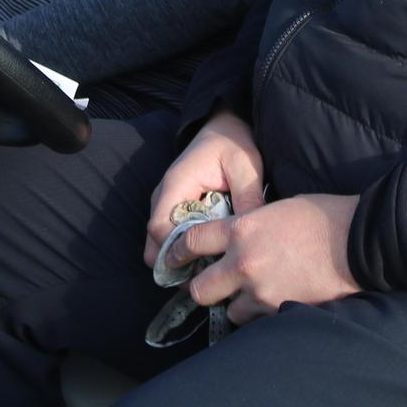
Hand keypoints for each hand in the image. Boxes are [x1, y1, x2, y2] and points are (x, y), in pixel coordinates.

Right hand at [144, 110, 265, 267]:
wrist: (224, 126)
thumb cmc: (233, 144)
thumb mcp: (245, 166)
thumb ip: (247, 197)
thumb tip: (251, 234)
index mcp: (176, 185)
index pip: (160, 229)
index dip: (175, 254)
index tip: (201, 269)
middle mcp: (164, 196)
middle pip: (156, 243)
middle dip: (176, 265)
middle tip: (206, 280)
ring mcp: (166, 203)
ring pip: (162, 243)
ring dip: (181, 259)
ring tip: (209, 272)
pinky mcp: (175, 209)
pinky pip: (172, 237)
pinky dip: (186, 250)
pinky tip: (208, 257)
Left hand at [180, 194, 360, 323]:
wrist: (359, 240)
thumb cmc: (324, 216)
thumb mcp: (278, 209)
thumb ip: (253, 225)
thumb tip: (241, 236)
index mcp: (242, 230)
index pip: (193, 241)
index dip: (177, 251)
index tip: (173, 257)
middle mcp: (244, 263)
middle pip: (200, 290)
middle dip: (203, 289)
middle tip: (214, 285)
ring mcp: (261, 292)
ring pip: (232, 310)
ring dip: (239, 303)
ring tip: (257, 292)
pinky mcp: (281, 310)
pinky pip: (259, 320)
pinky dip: (264, 313)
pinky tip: (278, 298)